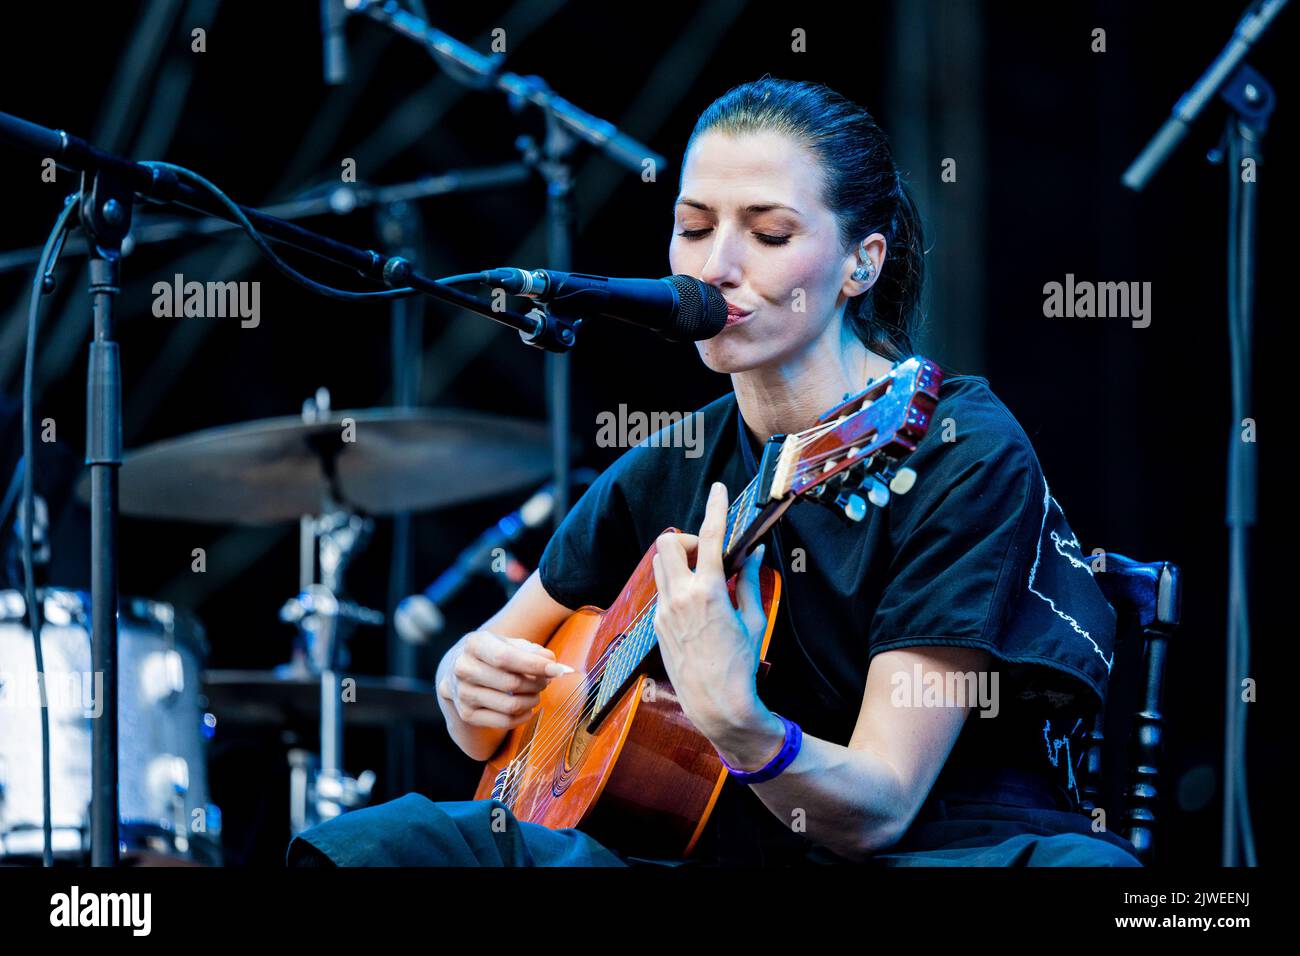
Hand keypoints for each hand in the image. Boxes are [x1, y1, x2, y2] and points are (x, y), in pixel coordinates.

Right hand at [440, 630, 572, 728]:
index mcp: (474, 645)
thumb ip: (532, 651)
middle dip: (537, 684)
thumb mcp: (510, 644)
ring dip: (532, 700)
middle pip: (510, 683)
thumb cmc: (494, 654)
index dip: (534, 665)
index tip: (557, 670)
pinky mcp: (467, 714)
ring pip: (509, 705)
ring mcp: (463, 693)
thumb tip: (551, 662)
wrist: (463, 670)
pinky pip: (504, 721)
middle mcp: (463, 669)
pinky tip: (528, 708)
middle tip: (546, 681)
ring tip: (536, 693)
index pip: (505, 657)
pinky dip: (523, 716)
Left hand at [650, 481, 768, 739]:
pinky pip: (661, 592)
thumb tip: (754, 553)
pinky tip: (697, 607)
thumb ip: (749, 581)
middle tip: (709, 555)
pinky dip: (677, 587)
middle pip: (668, 544)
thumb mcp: (754, 620)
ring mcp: (664, 612)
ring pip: (659, 566)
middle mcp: (680, 597)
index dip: (715, 508)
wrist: (717, 705)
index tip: (718, 490)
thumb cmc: (741, 665)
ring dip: (678, 562)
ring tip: (704, 580)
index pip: (711, 537)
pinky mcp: (657, 626)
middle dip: (687, 541)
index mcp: (708, 592)